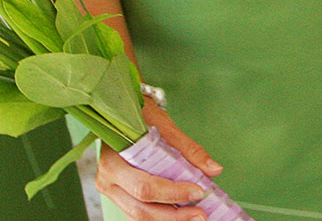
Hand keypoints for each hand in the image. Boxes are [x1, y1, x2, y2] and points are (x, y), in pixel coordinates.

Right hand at [96, 99, 223, 220]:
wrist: (121, 111)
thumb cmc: (140, 116)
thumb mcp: (164, 125)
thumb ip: (189, 149)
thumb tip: (214, 170)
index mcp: (113, 162)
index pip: (144, 186)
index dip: (172, 193)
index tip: (199, 192)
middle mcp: (107, 180)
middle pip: (140, 208)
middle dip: (173, 215)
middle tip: (201, 214)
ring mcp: (110, 191)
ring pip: (138, 216)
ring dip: (168, 219)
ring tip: (194, 216)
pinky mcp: (118, 196)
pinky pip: (138, 212)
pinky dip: (160, 215)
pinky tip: (180, 212)